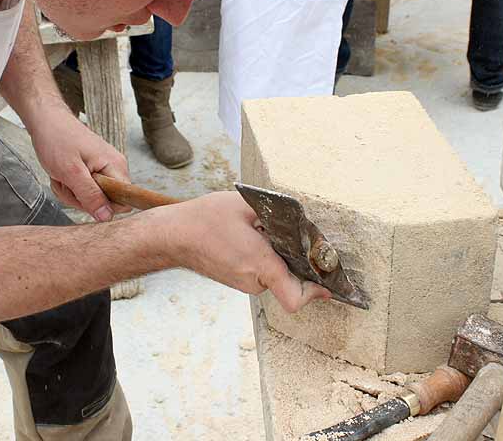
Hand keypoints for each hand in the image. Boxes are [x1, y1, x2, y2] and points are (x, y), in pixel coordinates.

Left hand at [30, 108, 130, 221]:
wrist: (46, 120)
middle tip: (66, 181)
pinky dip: (68, 187)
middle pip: (104, 203)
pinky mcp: (93, 171)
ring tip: (61, 175)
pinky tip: (61, 174)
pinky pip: (83, 191)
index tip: (82, 195)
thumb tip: (107, 217)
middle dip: (80, 199)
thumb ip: (90, 195)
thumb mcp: (71, 172)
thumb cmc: (57, 139)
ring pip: (91, 198)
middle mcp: (114, 169)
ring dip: (71, 192)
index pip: (122, 201)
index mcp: (116, 167)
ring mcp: (103, 170)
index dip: (102, 206)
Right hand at [165, 191, 330, 311]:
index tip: (327, 283)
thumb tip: (304, 226)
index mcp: (259, 263)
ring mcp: (244, 284)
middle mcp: (253, 280)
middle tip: (283, 233)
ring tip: (256, 231)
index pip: (295, 296)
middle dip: (293, 258)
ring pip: (275, 274)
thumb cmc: (206, 218)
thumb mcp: (246, 206)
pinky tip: (247, 237)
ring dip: (275, 255)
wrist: (174, 235)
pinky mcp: (238, 281)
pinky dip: (263, 257)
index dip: (316, 292)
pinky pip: (261, 272)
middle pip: (290, 278)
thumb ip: (278, 217)